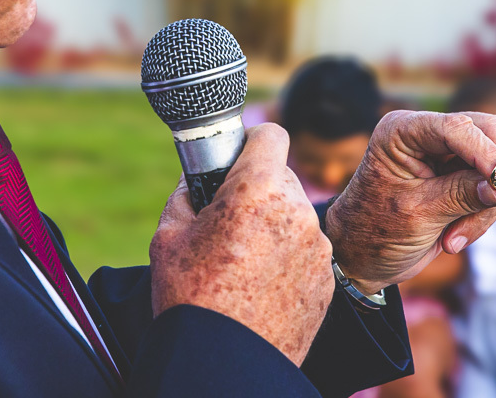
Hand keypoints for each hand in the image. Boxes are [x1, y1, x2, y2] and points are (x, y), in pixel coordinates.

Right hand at [149, 124, 333, 364]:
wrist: (225, 361)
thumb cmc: (190, 297)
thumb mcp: (168, 236)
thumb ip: (186, 194)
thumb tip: (195, 180)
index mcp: (256, 190)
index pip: (270, 134)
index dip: (250, 141)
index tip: (236, 158)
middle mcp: (296, 210)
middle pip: (280, 177)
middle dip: (256, 190)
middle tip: (227, 220)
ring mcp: (317, 246)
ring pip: (293, 214)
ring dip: (273, 224)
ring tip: (241, 260)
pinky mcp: (327, 277)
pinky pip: (306, 249)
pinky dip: (287, 257)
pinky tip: (260, 282)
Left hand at [325, 111, 495, 292]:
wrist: (362, 257)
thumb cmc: (375, 231)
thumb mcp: (417, 214)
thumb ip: (461, 195)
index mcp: (402, 131)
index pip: (457, 128)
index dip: (488, 154)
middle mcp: (425, 133)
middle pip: (488, 134)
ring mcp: (444, 154)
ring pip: (494, 167)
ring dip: (484, 208)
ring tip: (453, 241)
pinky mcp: (458, 176)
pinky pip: (489, 189)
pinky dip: (481, 216)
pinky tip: (454, 239)